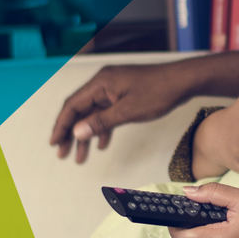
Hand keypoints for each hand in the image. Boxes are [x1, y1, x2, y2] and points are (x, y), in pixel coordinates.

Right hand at [49, 62, 193, 162]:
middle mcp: (104, 84)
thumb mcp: (128, 111)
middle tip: (62, 154)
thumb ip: (101, 122)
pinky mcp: (124, 95)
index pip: (72, 105)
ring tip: (80, 157)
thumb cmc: (159, 91)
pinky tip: (101, 144)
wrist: (184, 80)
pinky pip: (107, 113)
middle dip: (70, 133)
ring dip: (86, 135)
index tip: (54, 143)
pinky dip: (102, 128)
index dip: (61, 125)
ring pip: (93, 114)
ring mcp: (114, 89)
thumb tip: (77, 132)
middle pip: (79, 110)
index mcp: (101, 83)